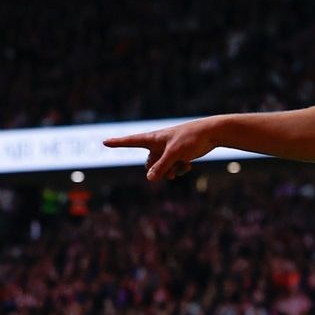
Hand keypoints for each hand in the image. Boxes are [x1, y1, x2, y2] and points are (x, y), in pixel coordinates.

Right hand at [103, 120, 219, 181]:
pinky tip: (189, 165)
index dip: (118, 142)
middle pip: (149, 164)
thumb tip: (149, 179)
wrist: (210, 134)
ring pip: (162, 169)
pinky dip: (179, 169)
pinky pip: (172, 168)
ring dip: (171, 171)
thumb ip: (162, 166)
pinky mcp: (178, 156)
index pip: (131, 141)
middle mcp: (158, 144)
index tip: (104, 141)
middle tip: (170, 169)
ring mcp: (168, 151)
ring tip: (183, 164)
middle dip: (158, 171)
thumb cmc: (191, 139)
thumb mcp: (175, 154)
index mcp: (153, 138)